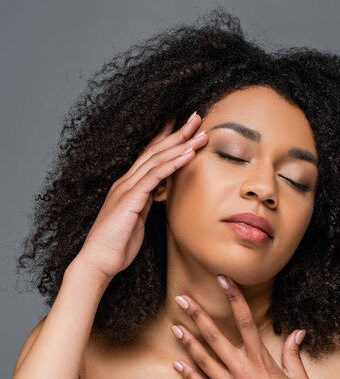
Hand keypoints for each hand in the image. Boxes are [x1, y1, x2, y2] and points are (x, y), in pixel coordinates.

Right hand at [77, 112, 207, 280]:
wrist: (99, 261)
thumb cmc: (117, 244)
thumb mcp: (136, 219)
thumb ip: (144, 204)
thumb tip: (156, 195)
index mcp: (127, 186)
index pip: (148, 156)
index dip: (165, 139)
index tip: (181, 125)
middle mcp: (126, 182)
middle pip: (155, 151)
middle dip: (177, 133)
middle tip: (196, 118)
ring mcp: (127, 188)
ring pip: (157, 159)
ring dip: (181, 144)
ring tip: (200, 133)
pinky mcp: (130, 198)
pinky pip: (155, 176)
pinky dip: (173, 163)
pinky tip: (188, 154)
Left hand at [171, 275, 315, 378]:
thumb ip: (293, 354)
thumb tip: (297, 332)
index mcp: (261, 360)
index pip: (245, 320)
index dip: (233, 298)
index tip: (222, 280)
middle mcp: (243, 371)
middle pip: (216, 336)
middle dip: (198, 315)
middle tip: (182, 299)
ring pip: (204, 360)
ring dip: (188, 342)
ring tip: (174, 327)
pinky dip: (188, 376)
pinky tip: (177, 364)